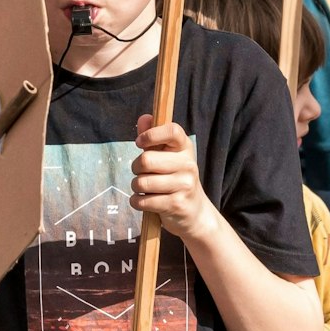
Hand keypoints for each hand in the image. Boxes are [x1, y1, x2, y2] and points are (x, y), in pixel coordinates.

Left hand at [132, 117, 217, 241]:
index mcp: (185, 148)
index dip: (151, 134)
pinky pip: (143, 201)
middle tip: (140, 172)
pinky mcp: (176, 205)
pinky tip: (144, 201)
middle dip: (135, 168)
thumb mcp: (167, 156)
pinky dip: (136, 201)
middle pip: (147, 160)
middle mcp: (188, 164)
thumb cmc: (175, 179)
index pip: (172, 131)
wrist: (194, 212)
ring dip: (136, 187)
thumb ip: (153, 136)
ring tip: (144, 188)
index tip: (139, 142)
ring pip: (142, 182)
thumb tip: (144, 118)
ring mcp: (184, 185)